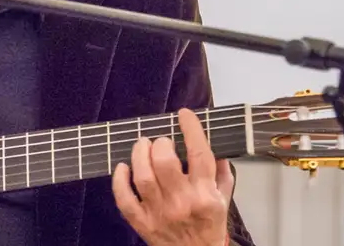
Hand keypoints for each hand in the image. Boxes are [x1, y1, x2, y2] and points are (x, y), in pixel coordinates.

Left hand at [111, 108, 233, 245]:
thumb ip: (222, 174)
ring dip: (139, 155)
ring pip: (143, 177)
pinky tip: (122, 168)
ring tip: (142, 145)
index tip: (184, 115)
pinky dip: (119, 181)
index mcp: (205, 195)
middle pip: (165, 163)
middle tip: (161, 141)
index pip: (199, 154)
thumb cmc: (209, 229)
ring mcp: (159, 213)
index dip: (191, 129)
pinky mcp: (142, 223)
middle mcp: (182, 203)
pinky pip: (124, 199)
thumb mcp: (224, 201)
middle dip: (161, 144)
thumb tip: (218, 149)